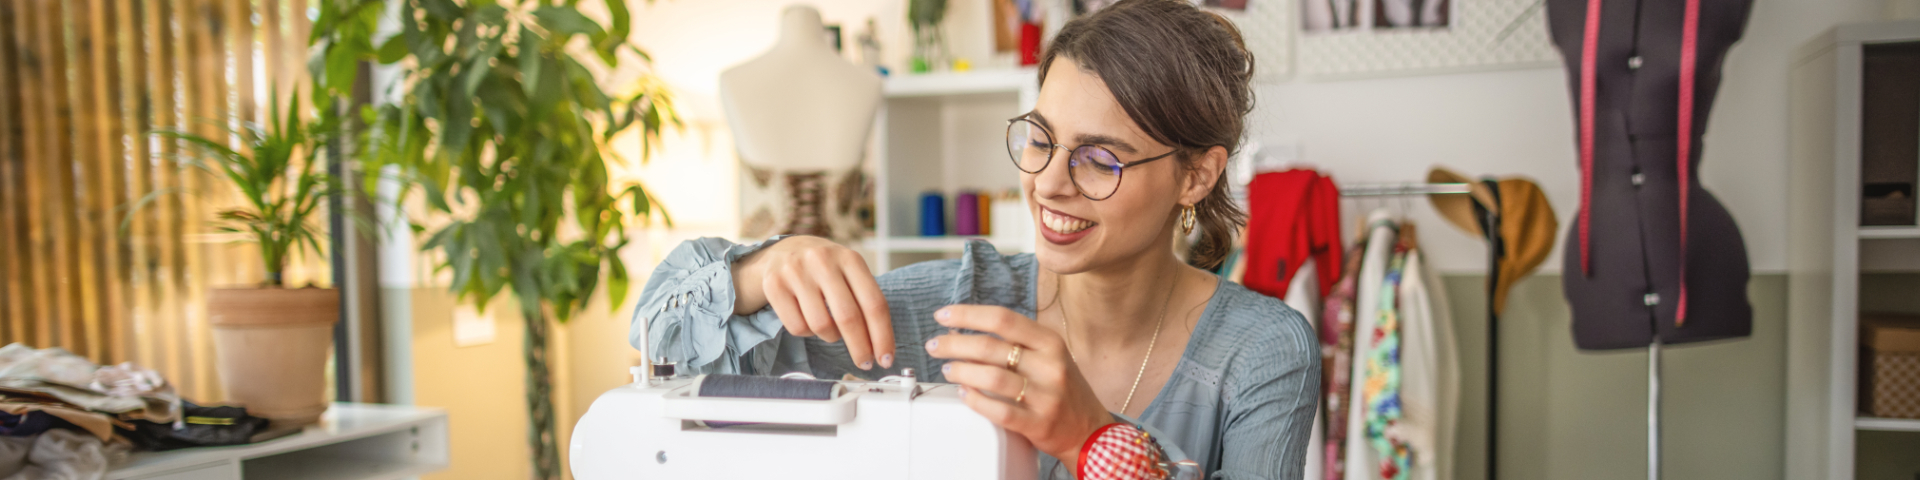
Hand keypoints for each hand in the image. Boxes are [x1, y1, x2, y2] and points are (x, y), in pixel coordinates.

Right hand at [733, 236, 894, 369]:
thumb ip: (865, 301)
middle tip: (865, 363)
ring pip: (821, 325)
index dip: (882, 336)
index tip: (886, 358)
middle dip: (860, 348)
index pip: (874, 303)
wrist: (783, 251)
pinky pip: (797, 327)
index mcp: (850, 258)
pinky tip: (808, 320)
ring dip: (830, 336)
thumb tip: (880, 347)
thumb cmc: (824, 270)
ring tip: (830, 328)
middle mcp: (823, 261)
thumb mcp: (849, 273)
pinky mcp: (774, 285)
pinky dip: (807, 332)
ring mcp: (796, 272)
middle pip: (848, 317)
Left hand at [925, 305, 1114, 466]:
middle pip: (990, 347)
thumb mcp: (1050, 356)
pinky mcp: (1038, 423)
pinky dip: (975, 401)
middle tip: (934, 345)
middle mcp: (1050, 365)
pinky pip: (999, 410)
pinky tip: (963, 394)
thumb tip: (966, 330)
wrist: (1090, 430)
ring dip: (961, 371)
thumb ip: (1017, 342)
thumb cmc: (1063, 389)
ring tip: (947, 369)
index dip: (968, 314)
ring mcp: (1045, 396)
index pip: (1003, 319)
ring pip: (991, 377)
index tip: (943, 315)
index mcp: (1050, 342)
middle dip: (954, 344)